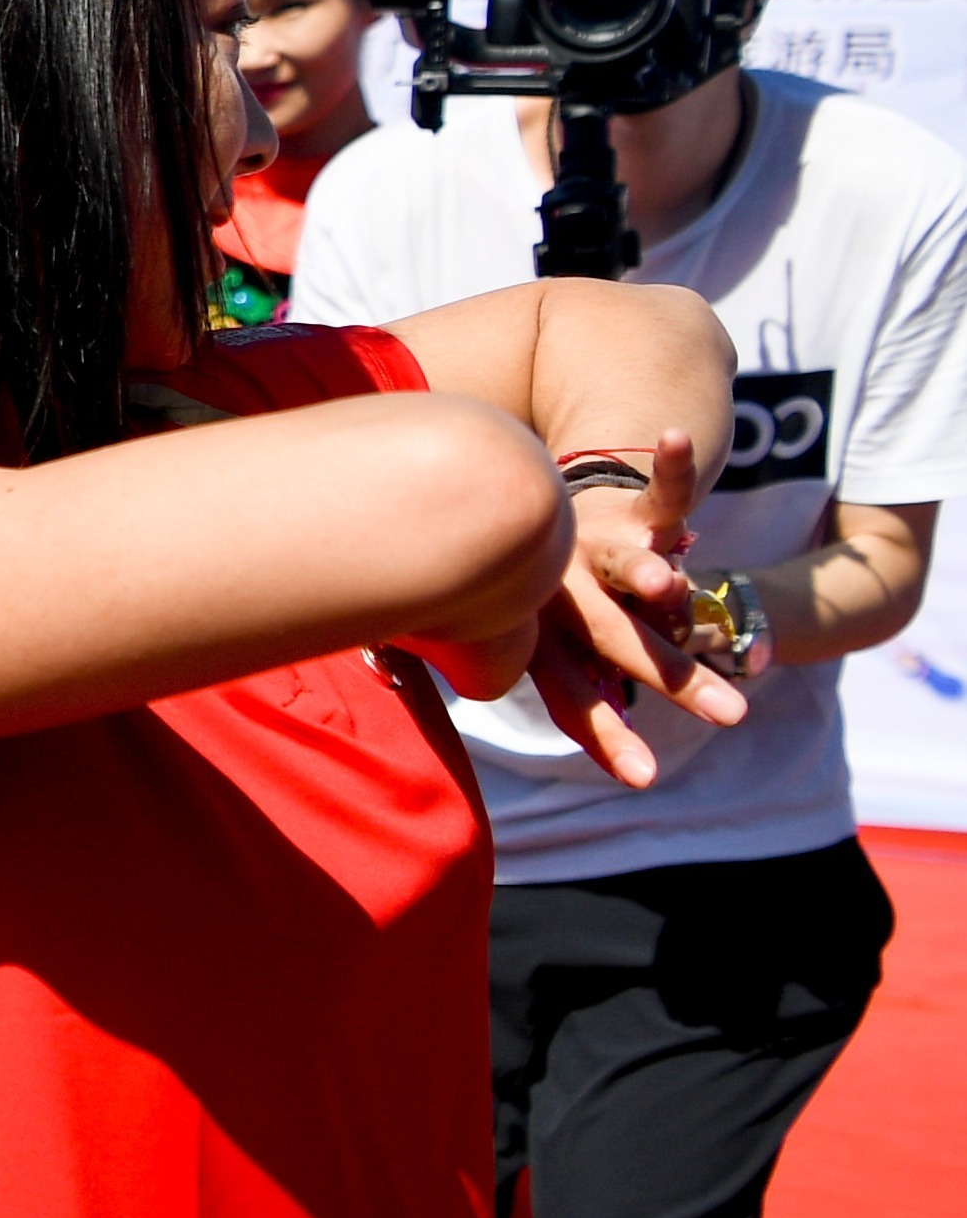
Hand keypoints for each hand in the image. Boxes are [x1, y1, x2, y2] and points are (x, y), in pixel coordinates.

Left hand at [506, 432, 756, 787]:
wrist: (487, 507)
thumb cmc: (522, 596)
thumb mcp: (532, 647)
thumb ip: (563, 687)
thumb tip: (595, 756)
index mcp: (543, 643)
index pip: (575, 700)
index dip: (607, 739)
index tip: (642, 780)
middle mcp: (563, 600)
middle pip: (621, 648)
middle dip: (676, 681)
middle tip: (730, 713)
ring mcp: (586, 553)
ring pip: (624, 569)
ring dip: (646, 576)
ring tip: (666, 585)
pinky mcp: (615, 512)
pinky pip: (652, 491)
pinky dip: (670, 469)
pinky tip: (677, 438)